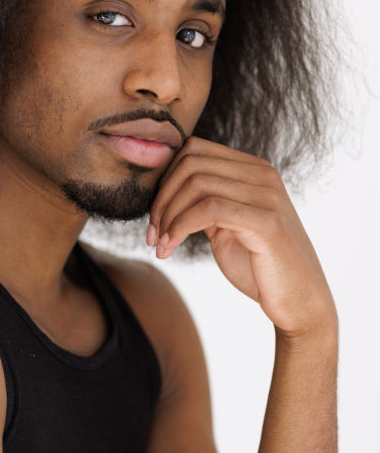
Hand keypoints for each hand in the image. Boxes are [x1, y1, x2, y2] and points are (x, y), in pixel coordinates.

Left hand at [147, 137, 336, 337]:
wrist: (299, 302)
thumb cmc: (260, 268)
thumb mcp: (225, 228)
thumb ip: (204, 205)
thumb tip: (166, 193)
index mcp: (253, 170)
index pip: (194, 150)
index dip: (164, 181)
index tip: (154, 217)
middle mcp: (263, 175)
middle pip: (191, 164)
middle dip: (161, 199)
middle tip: (152, 234)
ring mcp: (267, 195)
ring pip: (197, 184)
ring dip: (167, 217)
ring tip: (161, 245)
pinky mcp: (266, 221)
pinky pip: (209, 209)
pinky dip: (179, 227)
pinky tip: (170, 248)